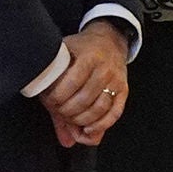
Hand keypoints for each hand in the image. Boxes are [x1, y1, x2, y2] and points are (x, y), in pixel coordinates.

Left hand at [41, 21, 130, 144]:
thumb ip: (54, 88)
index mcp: (88, 56)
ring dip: (81, 121)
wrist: (108, 41)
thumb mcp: (65, 59)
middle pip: (83, 100)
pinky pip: (113, 114)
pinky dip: (100, 126)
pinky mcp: (124, 91)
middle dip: (66, 112)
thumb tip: (48, 115)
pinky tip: (87, 130)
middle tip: (59, 112)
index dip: (56, 98)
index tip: (49, 101)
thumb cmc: (81, 51)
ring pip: (98, 110)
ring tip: (70, 121)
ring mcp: (116, 81)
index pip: (70, 84)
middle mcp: (105, 69)